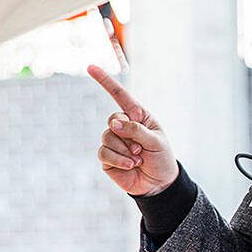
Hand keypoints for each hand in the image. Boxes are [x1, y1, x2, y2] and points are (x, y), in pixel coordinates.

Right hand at [88, 64, 178, 196]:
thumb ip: (136, 130)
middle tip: (141, 149)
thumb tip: (113, 123)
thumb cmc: (161, 159)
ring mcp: (114, 141)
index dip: (105, 81)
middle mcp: (123, 126)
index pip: (120, 95)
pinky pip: (104, 153)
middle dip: (127, 135)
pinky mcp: (107, 157)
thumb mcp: (156, 142)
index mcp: (138, 116)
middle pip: (112, 120)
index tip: (90, 66)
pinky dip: (119, 160)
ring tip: (138, 159)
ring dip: (125, 151)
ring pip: (107, 137)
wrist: (159, 184)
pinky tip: (131, 166)